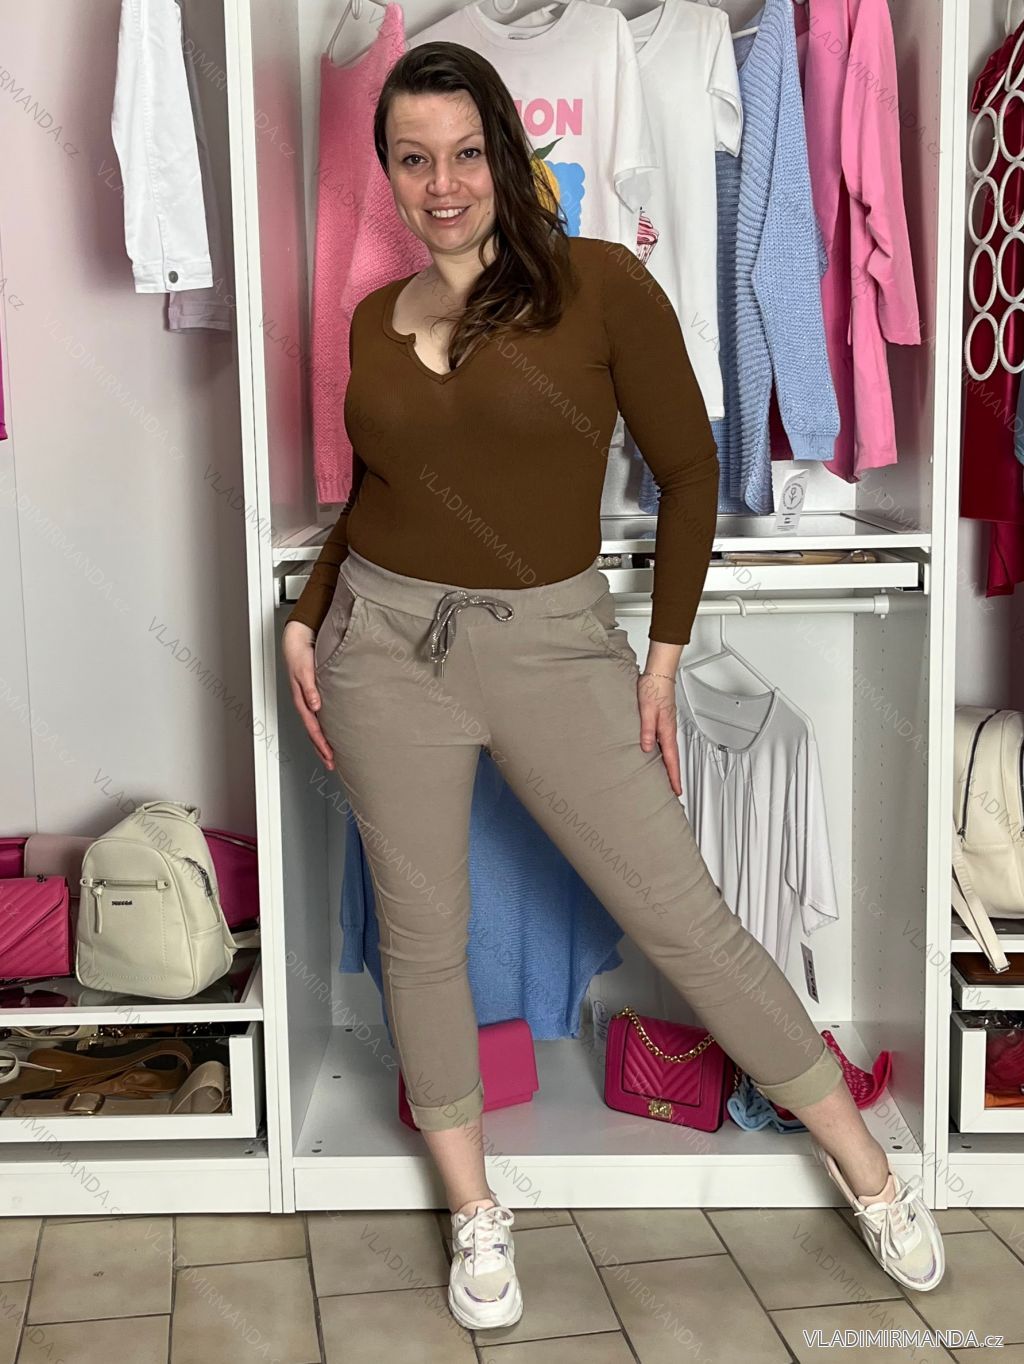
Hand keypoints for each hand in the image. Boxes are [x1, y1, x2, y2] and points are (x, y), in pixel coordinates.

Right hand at [282, 620, 334, 769]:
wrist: (297, 641)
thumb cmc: (300, 654)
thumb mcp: (304, 670)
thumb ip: (310, 688)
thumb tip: (315, 706)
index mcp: (302, 700)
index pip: (313, 727)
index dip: (321, 743)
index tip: (330, 755)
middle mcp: (305, 703)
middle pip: (313, 732)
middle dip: (322, 750)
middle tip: (332, 764)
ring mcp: (309, 701)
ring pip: (316, 727)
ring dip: (322, 743)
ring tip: (332, 757)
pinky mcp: (314, 696)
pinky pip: (319, 718)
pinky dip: (324, 729)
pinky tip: (332, 734)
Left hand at [637, 672, 680, 796]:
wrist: (658, 673)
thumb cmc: (653, 688)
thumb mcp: (646, 710)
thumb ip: (647, 729)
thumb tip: (647, 748)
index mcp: (667, 730)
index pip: (672, 759)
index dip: (674, 776)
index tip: (676, 790)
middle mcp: (669, 730)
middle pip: (673, 758)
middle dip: (674, 776)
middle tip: (674, 791)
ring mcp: (667, 726)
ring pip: (670, 751)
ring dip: (670, 766)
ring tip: (667, 779)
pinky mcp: (662, 722)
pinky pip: (665, 743)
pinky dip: (664, 754)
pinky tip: (658, 756)